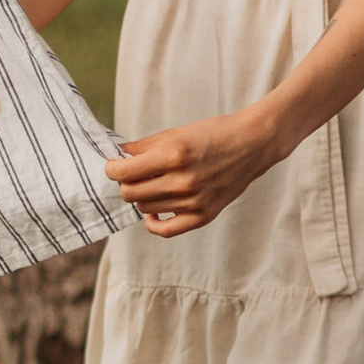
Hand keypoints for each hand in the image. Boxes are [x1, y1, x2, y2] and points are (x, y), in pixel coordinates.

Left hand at [106, 107, 278, 234]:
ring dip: (141, 197)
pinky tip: (153, 211)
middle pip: (130, 193)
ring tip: (151, 185)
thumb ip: (143, 146)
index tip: (113, 166)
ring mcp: (193, 202)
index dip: (111, 169)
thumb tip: (117, 156)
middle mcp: (182, 181)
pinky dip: (153, 222)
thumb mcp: (176, 132)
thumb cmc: (213, 134)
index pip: (123, 172)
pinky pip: (165, 230)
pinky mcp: (203, 216)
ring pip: (144, 208)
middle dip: (125, 183)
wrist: (252, 145)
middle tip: (132, 175)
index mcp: (173, 155)